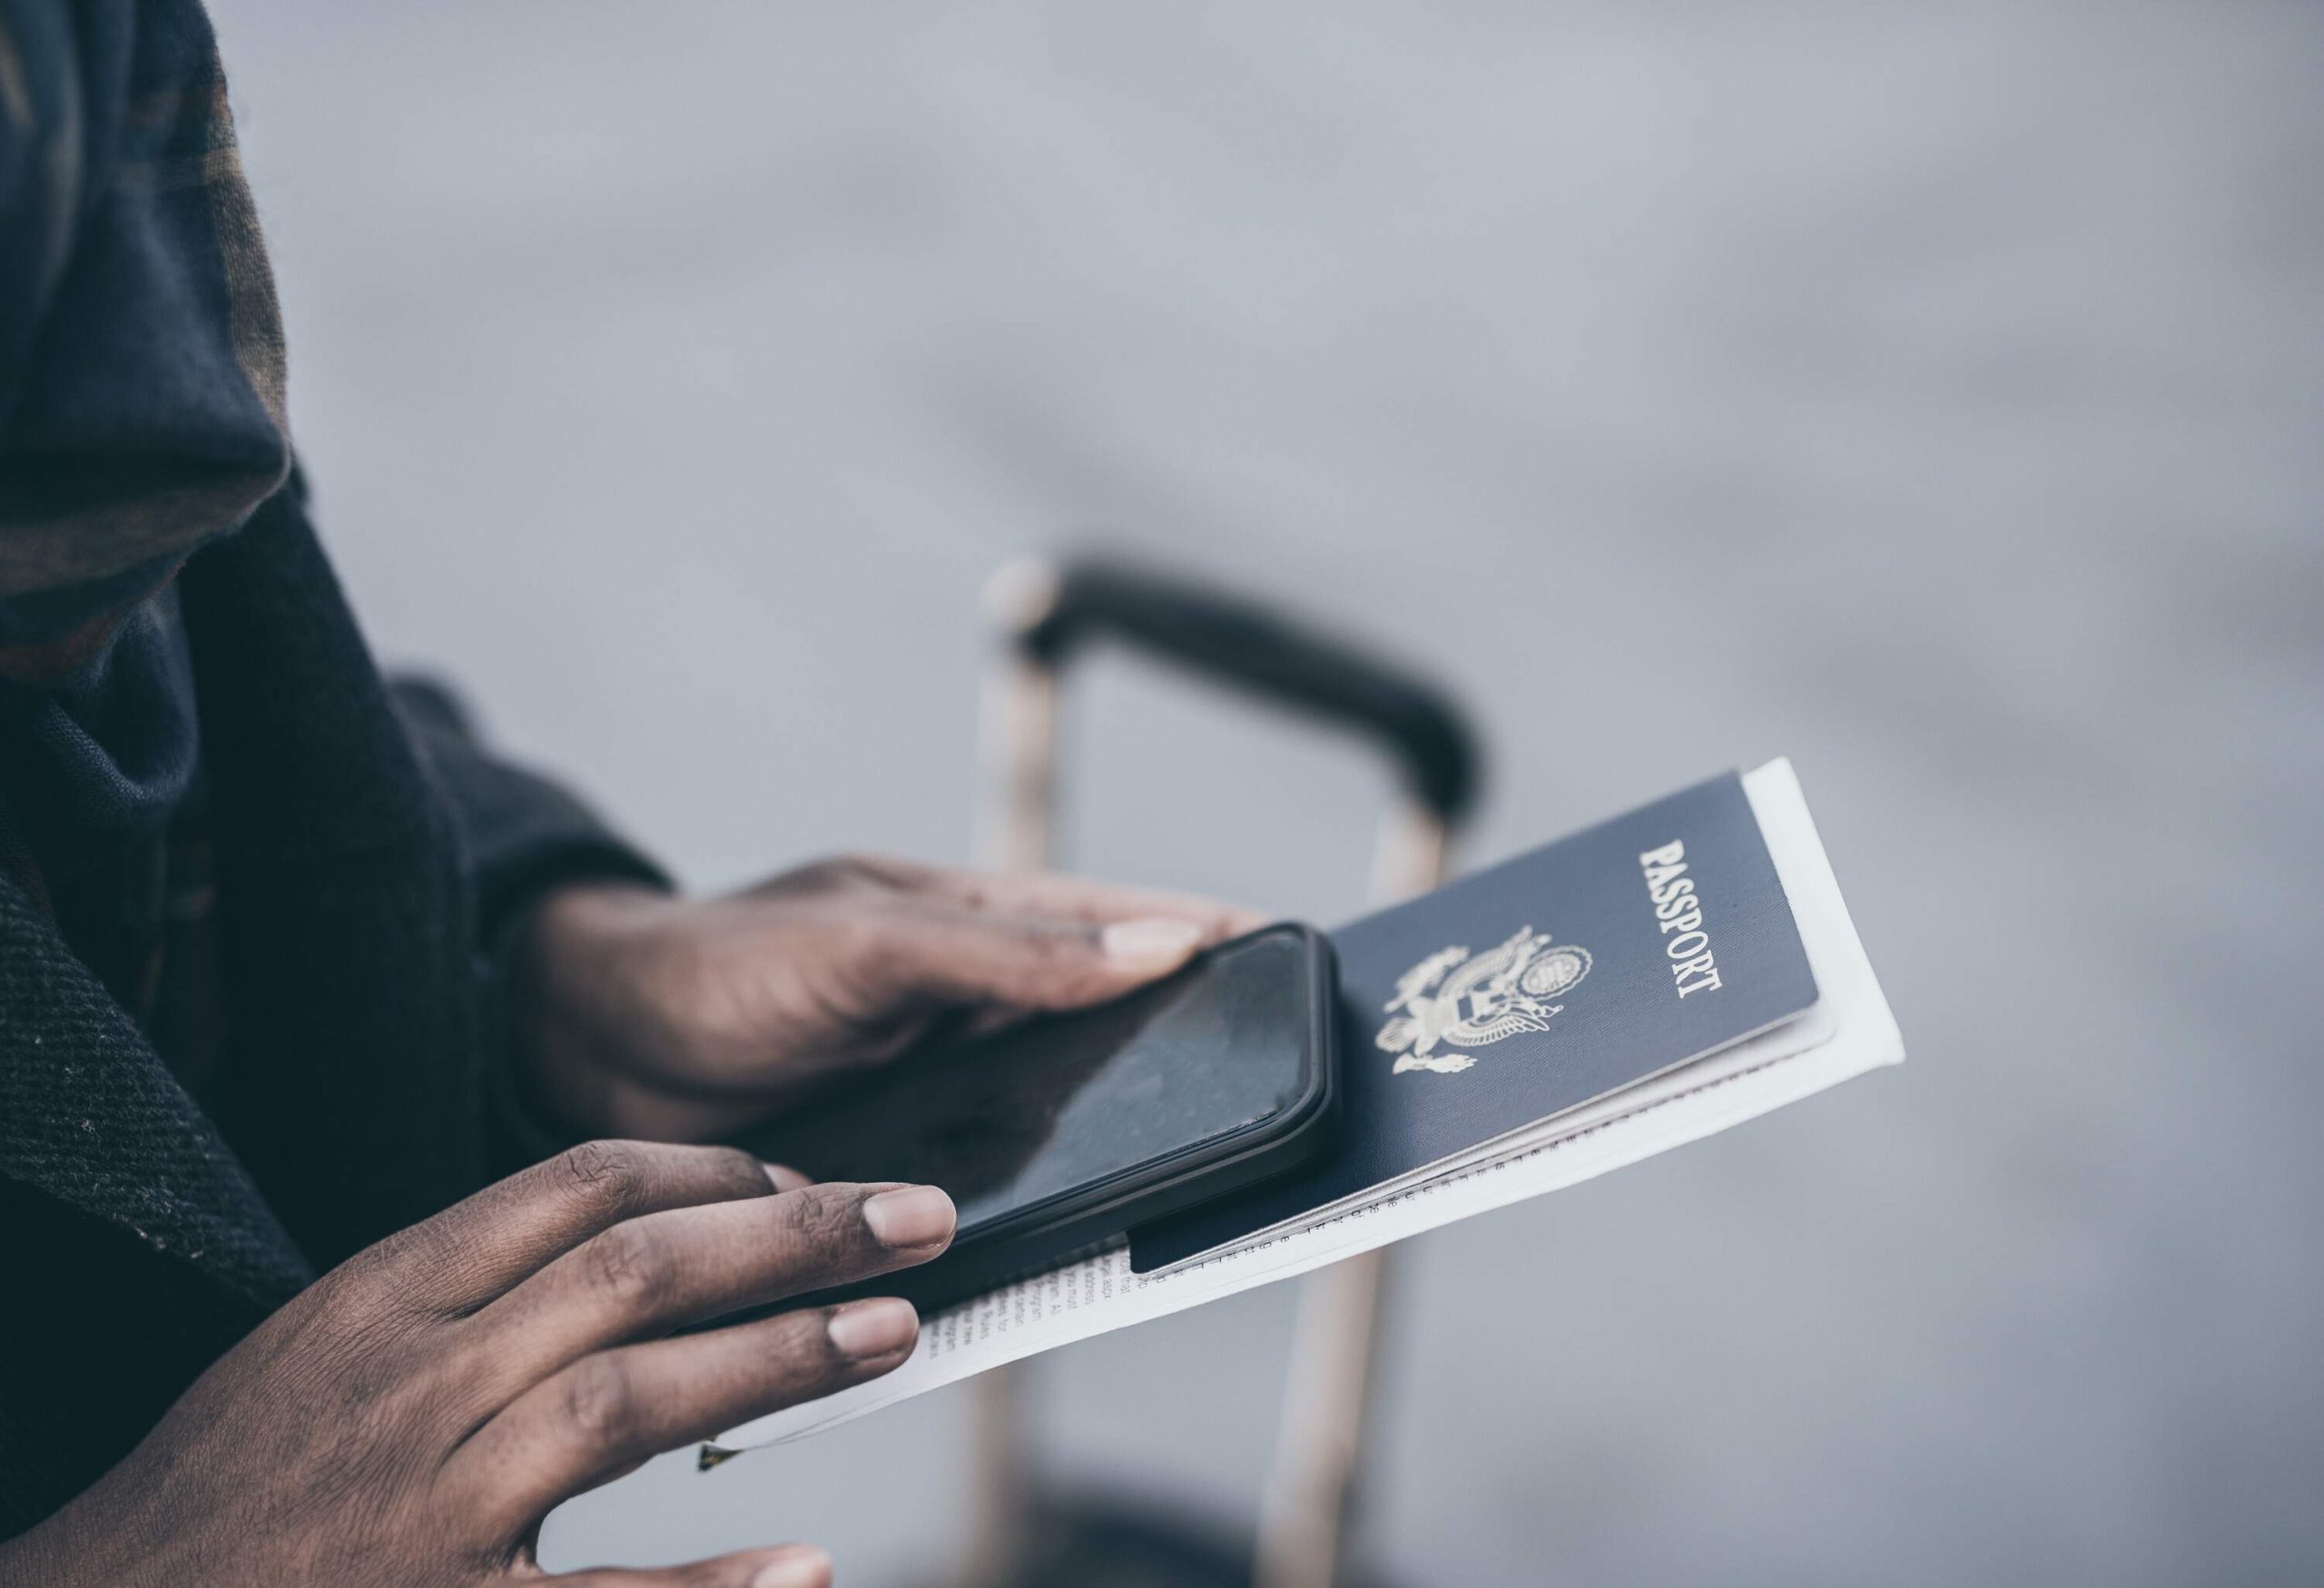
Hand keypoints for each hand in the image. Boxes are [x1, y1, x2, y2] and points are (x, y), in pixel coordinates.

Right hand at [0, 1141, 959, 1587]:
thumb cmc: (234, 1484)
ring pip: (629, 1398)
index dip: (717, 1171)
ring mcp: (428, 1505)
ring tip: (891, 1331)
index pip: (577, 1188)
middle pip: (638, 1270)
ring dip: (779, 1358)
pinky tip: (804, 1558)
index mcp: (385, 1293)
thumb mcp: (331, 1340)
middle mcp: (414, 1382)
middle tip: (917, 1219)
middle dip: (796, 1236)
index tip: (805, 1180)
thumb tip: (651, 1231)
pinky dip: (704, 1584)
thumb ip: (471, 1284)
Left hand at [510, 854, 1263, 1139]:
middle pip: (1110, 1021)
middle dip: (1189, 1041)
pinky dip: (1044, 1200)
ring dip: (1121, 1131)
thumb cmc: (713, 964)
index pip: (1117, 920)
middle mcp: (966, 999)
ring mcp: (938, 1081)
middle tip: (1276, 1075)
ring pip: (1063, 1108)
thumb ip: (1004, 953)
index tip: (1293, 949)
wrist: (580, 1050)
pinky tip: (1079, 1230)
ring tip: (1205, 1162)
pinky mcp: (902, 1159)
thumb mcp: (862, 943)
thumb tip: (1154, 947)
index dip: (1205, 932)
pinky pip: (998, 1182)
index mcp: (967, 920)